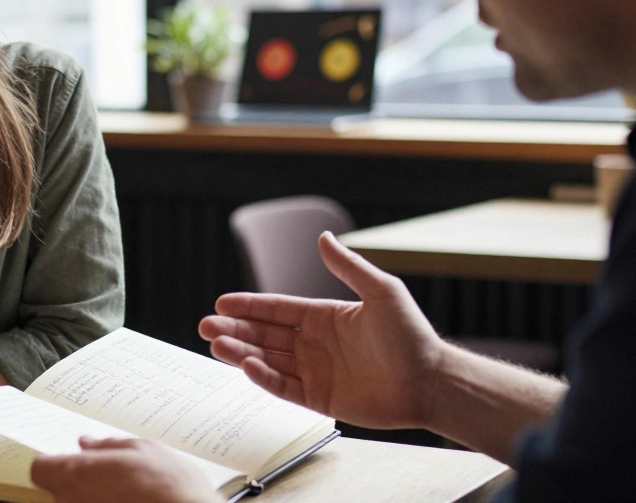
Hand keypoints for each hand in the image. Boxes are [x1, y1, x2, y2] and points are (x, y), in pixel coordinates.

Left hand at [30, 437, 221, 502]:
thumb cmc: (169, 487)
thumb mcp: (143, 449)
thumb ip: (108, 445)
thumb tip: (89, 444)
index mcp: (78, 474)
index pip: (39, 468)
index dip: (53, 462)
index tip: (68, 459)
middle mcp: (73, 502)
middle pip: (58, 489)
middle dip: (78, 481)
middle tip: (106, 475)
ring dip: (92, 498)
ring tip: (124, 493)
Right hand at [199, 232, 448, 430]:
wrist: (431, 381)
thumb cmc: (411, 335)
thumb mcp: (381, 292)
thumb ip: (348, 266)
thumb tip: (323, 237)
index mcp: (324, 316)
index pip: (277, 309)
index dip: (249, 306)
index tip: (222, 302)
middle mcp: (315, 343)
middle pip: (265, 335)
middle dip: (234, 330)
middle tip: (205, 326)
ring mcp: (315, 371)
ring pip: (267, 360)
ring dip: (241, 353)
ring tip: (216, 345)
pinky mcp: (320, 398)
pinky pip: (283, 388)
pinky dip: (263, 379)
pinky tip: (247, 367)